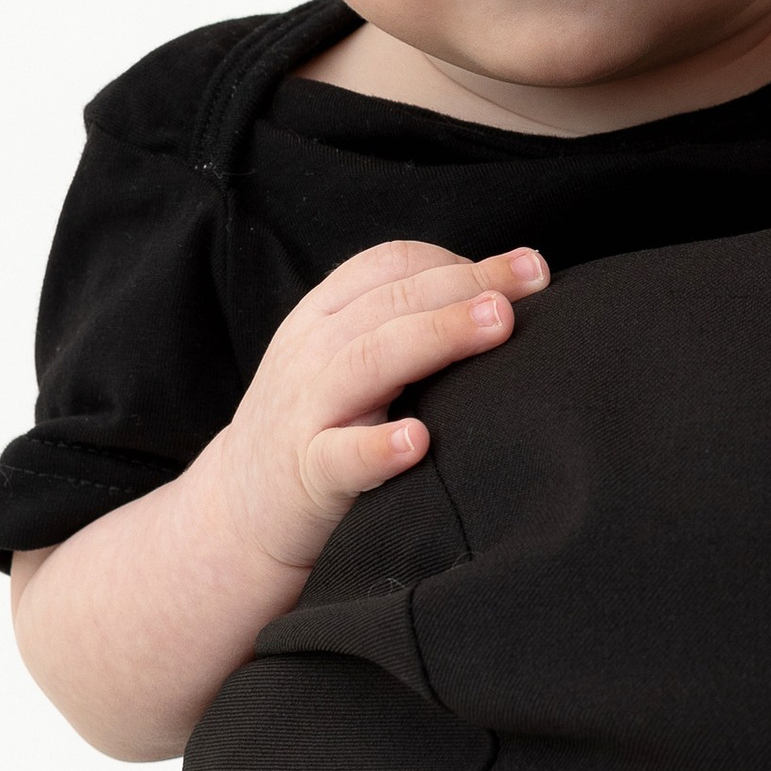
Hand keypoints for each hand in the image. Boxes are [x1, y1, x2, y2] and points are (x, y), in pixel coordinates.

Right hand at [194, 236, 546, 576]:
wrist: (237, 512)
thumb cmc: (318, 426)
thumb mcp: (343, 358)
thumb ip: (402, 324)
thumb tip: (505, 295)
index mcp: (324, 316)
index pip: (390, 264)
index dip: (458, 258)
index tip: (523, 271)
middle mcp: (312, 352)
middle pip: (393, 301)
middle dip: (468, 284)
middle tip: (532, 279)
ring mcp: (306, 410)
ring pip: (371, 360)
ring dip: (439, 335)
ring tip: (498, 325)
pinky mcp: (306, 474)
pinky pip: (340, 456)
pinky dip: (378, 447)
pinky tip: (419, 440)